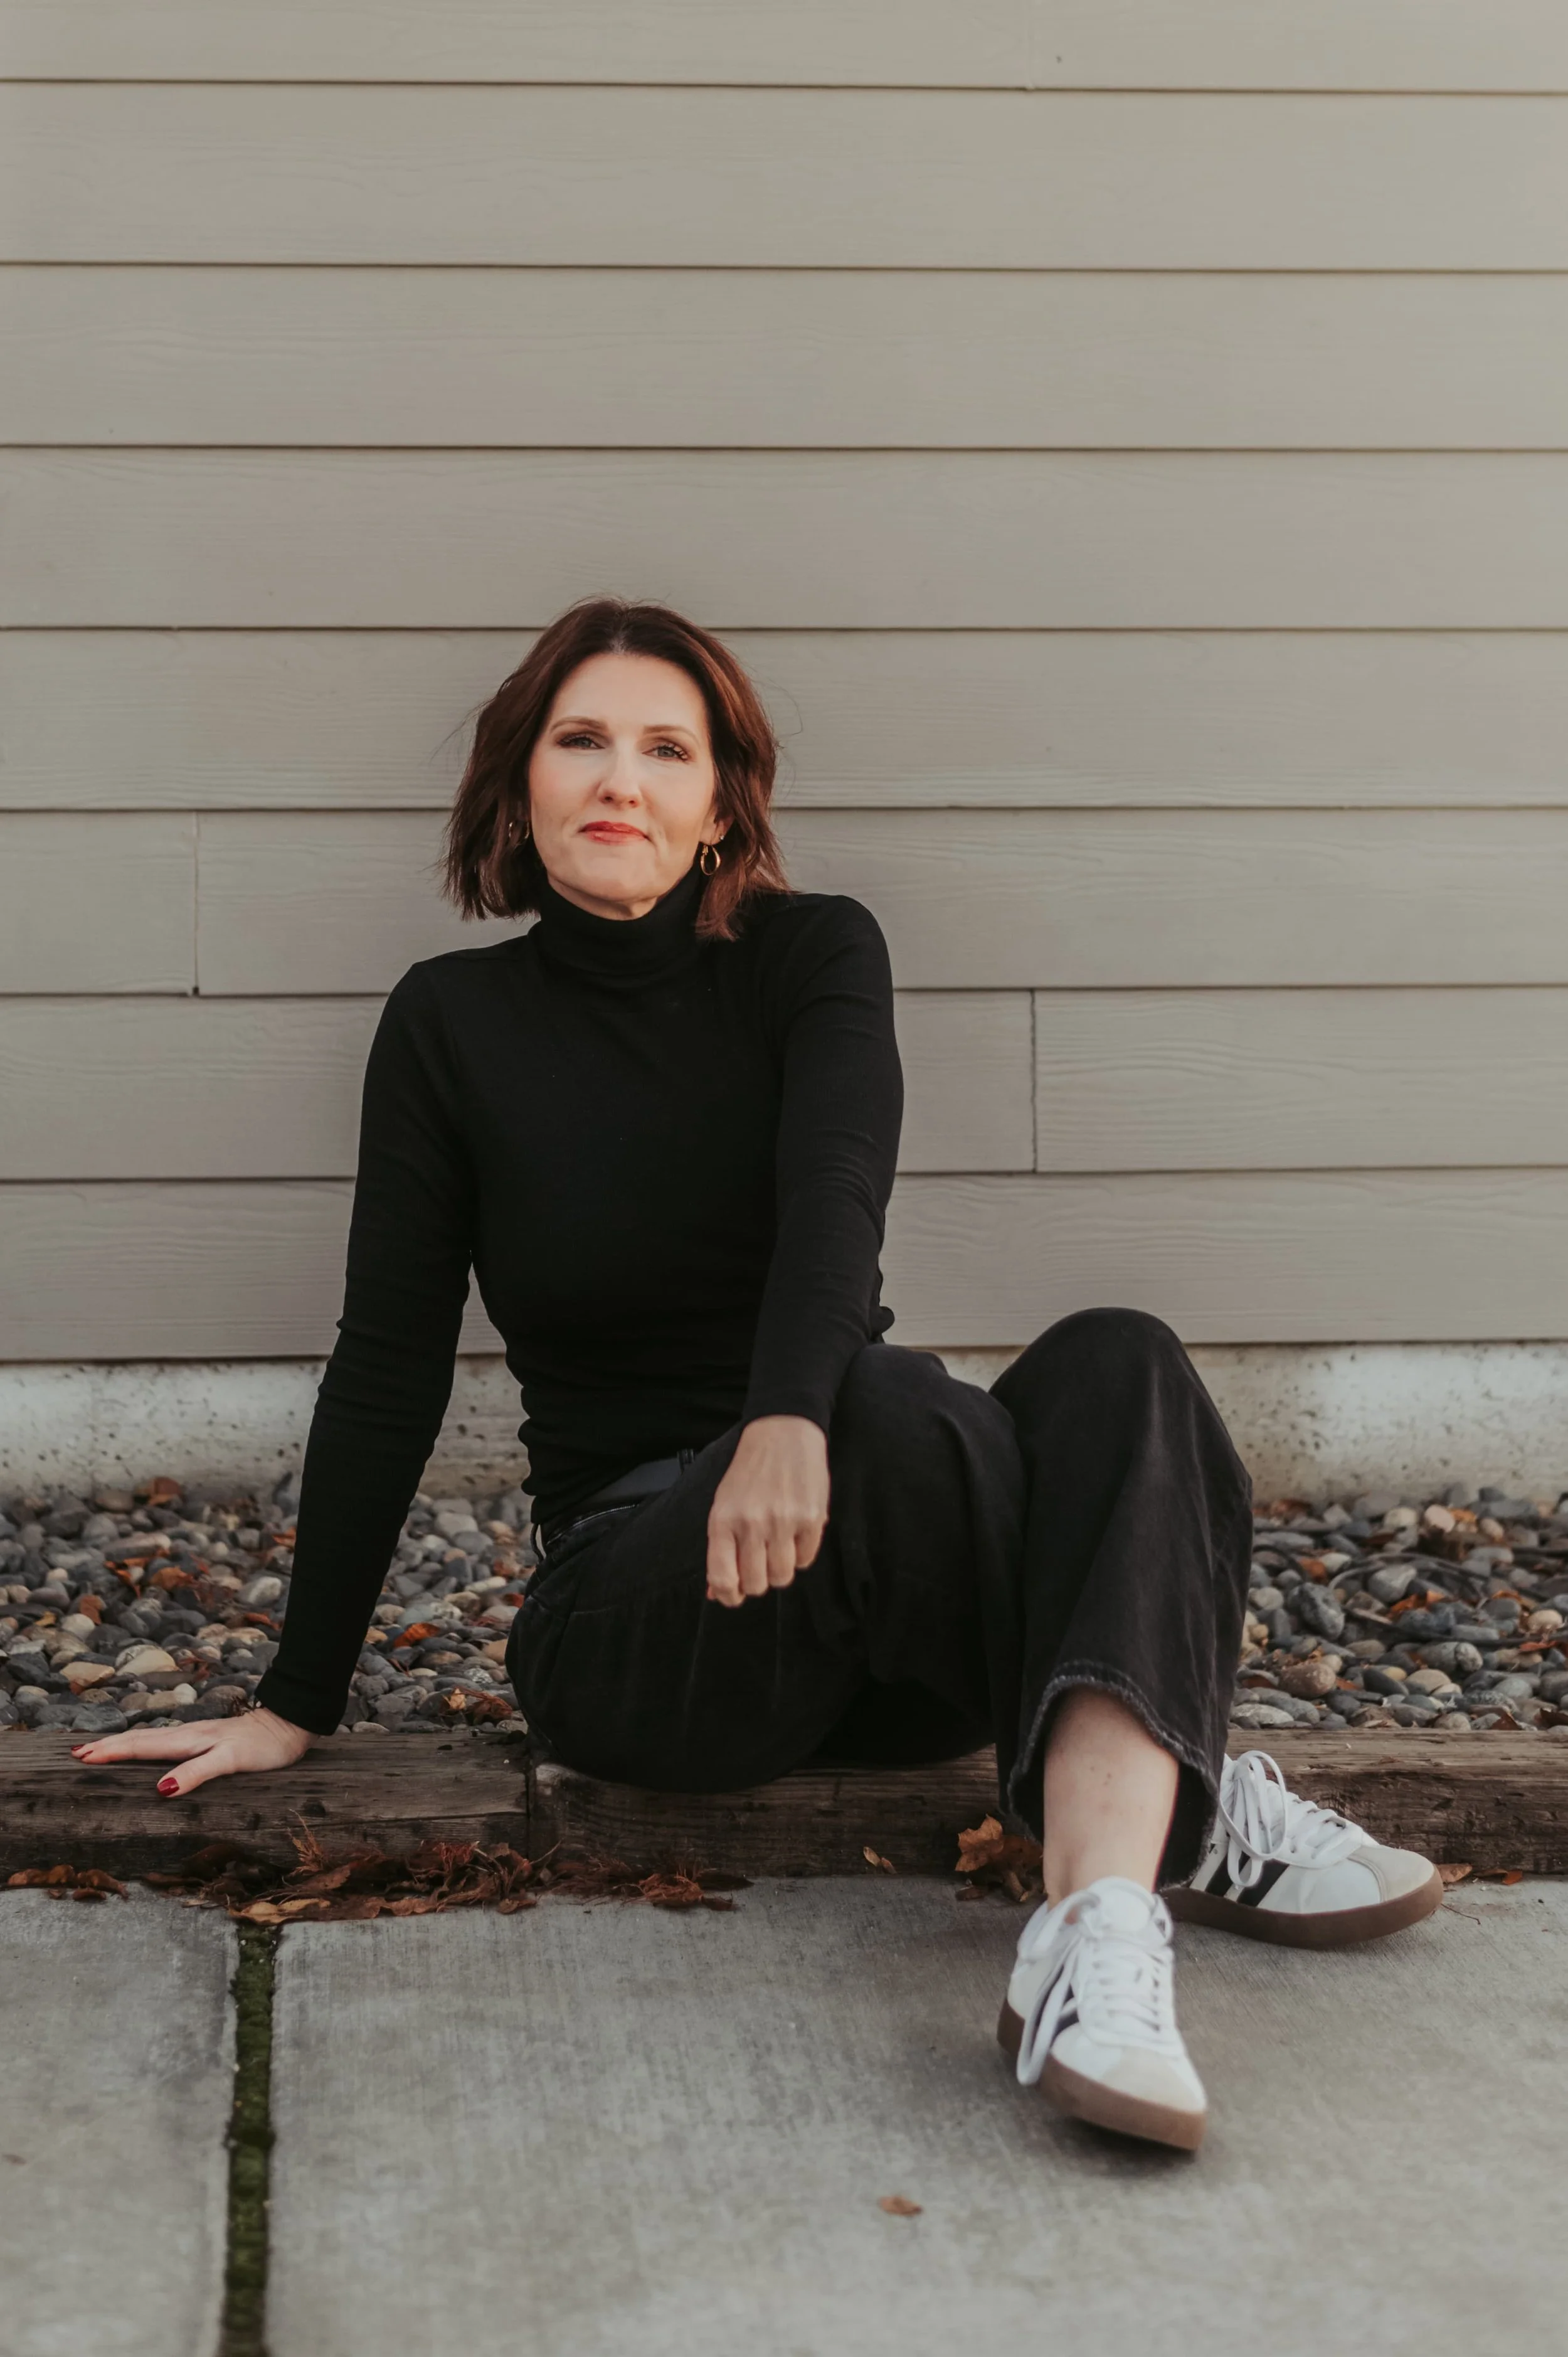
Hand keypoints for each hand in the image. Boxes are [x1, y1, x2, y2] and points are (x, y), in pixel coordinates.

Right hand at [72, 1705, 315, 1795]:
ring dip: (124, 1744)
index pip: (141, 1747)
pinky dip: (147, 1746)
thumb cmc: (265, 1746)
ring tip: (99, 1749)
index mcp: (189, 1740)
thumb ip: (198, 1772)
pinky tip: (146, 1750)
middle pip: (140, 1740)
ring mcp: (197, 1736)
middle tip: (76, 1754)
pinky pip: (167, 1743)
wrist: (291, 1724)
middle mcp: (189, 1735)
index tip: (81, 1757)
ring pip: (152, 1739)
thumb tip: (161, 1789)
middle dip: (108, 1746)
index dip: (111, 1753)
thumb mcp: (232, 1760)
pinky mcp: (208, 1740)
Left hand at [706, 1415, 828, 1607]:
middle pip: (755, 1584)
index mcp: (723, 1520)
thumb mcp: (723, 1505)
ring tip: (778, 1547)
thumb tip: (716, 1592)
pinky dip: (800, 1554)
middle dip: (757, 1581)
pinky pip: (806, 1560)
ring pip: (782, 1577)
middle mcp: (752, 1523)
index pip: (723, 1579)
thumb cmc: (749, 1472)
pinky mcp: (812, 1519)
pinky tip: (794, 1533)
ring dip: (779, 1569)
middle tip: (758, 1564)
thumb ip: (720, 1548)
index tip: (733, 1596)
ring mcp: (784, 1522)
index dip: (728, 1596)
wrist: (783, 1433)